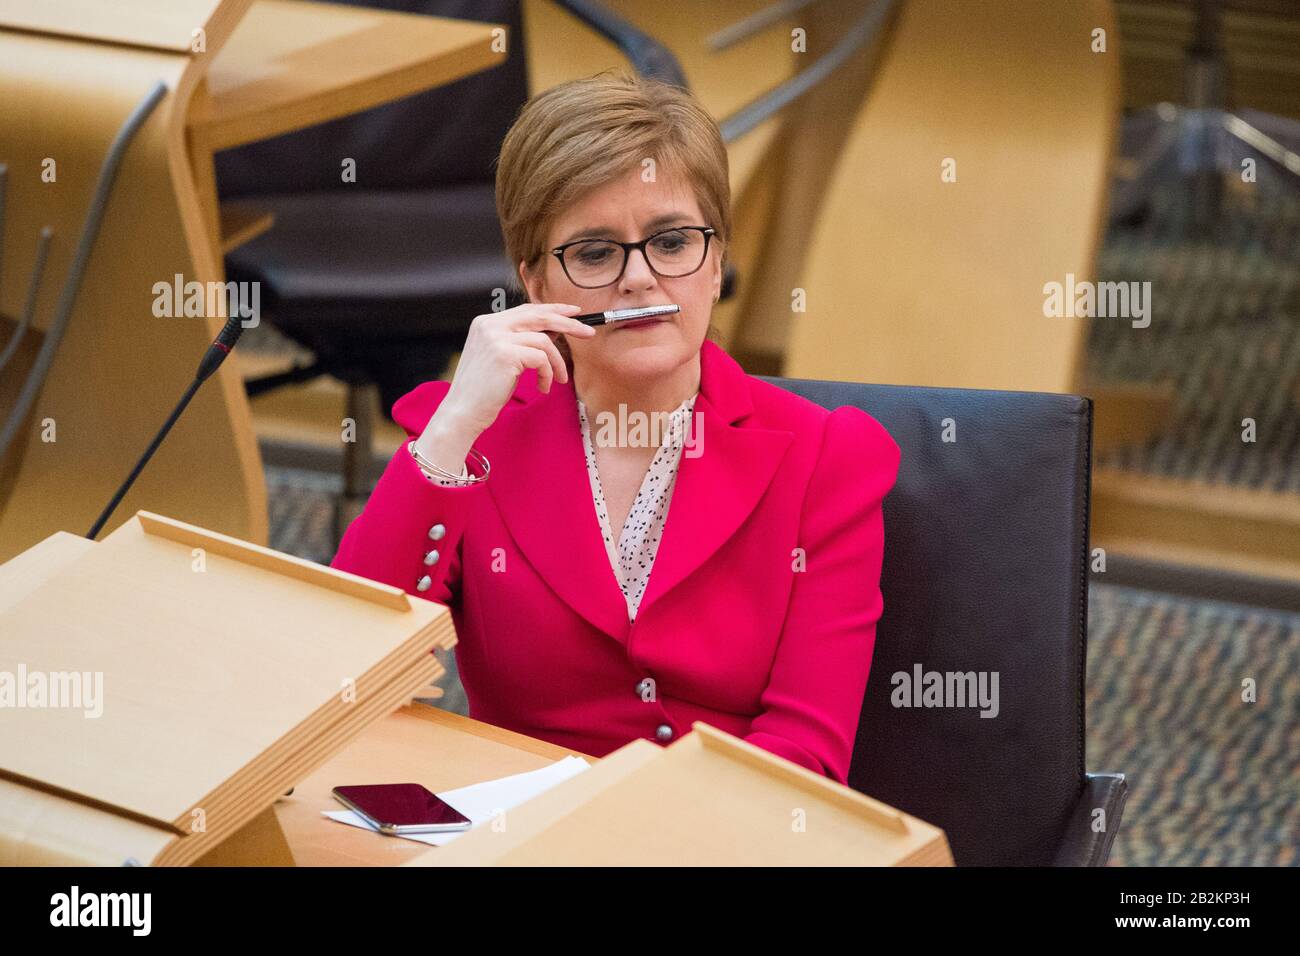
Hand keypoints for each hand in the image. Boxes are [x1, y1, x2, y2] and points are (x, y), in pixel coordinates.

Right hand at [427, 302, 596, 440]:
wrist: (462, 412)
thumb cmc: (483, 391)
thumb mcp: (500, 359)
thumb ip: (519, 342)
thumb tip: (552, 333)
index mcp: (486, 323)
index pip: (526, 310)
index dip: (552, 310)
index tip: (574, 314)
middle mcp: (490, 325)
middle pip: (539, 316)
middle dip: (568, 323)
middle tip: (588, 333)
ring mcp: (496, 337)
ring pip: (544, 341)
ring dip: (557, 362)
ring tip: (558, 379)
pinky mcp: (505, 354)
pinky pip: (541, 358)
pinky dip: (548, 374)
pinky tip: (544, 387)